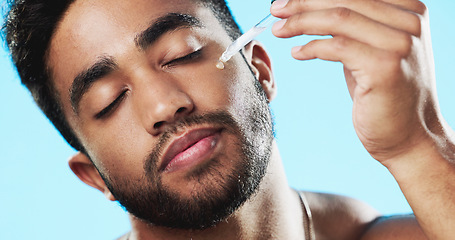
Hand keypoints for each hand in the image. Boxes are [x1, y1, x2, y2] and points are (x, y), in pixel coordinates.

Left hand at [271, 0, 438, 163]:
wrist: (409, 136)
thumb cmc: (385, 94)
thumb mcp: (371, 50)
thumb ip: (352, 28)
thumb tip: (311, 9)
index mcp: (410, 11)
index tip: (289, 1)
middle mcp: (410, 22)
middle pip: (345, 0)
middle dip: (303, 2)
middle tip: (276, 9)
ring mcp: (400, 44)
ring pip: (339, 18)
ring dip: (301, 21)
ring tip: (279, 29)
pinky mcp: (385, 66)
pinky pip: (337, 46)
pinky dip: (311, 47)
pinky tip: (297, 53)